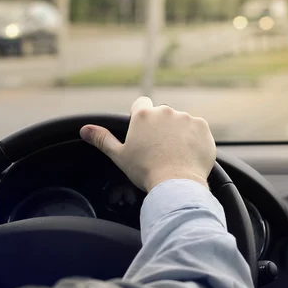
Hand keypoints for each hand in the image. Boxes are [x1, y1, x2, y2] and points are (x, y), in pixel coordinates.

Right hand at [79, 97, 215, 191]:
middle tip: (159, 149)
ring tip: (175, 154)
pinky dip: (194, 139)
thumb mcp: (119, 156)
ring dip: (179, 133)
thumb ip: (102, 139)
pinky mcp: (203, 127)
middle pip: (162, 114)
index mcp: (143, 115)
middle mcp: (166, 111)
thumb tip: (84, 129)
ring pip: (181, 122)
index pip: (141, 104)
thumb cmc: (146, 171)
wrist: (177, 184)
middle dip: (161, 127)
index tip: (144, 132)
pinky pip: (198, 130)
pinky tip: (188, 154)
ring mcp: (186, 118)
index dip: (142, 117)